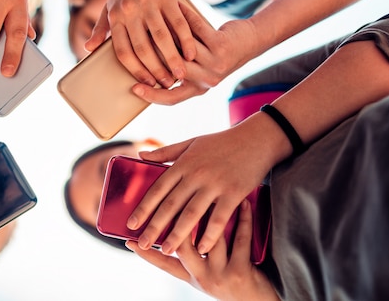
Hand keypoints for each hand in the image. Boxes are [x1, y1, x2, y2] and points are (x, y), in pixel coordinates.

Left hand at [86, 0, 196, 88]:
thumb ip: (101, 29)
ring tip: (181, 75)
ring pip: (162, 39)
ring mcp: (149, 3)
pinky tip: (191, 54)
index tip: (147, 84)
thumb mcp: (109, 6)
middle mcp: (130, 11)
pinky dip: (185, 40)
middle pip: (143, 49)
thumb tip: (87, 49)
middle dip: (156, 70)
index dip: (135, 70)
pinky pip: (178, 23)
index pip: (123, 51)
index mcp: (116, 17)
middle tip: (167, 84)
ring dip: (173, 60)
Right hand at [126, 200, 277, 300]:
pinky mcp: (242, 271)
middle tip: (169, 200)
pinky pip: (240, 239)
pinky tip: (243, 201)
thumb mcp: (205, 275)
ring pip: (211, 238)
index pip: (162, 263)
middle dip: (173, 224)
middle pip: (182, 247)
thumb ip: (189, 255)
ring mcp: (221, 275)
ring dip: (212, 212)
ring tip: (210, 189)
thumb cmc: (230, 281)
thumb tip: (175, 230)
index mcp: (191, 275)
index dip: (145, 251)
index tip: (129, 238)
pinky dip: (242, 218)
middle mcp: (202, 277)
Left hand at [127, 125, 271, 255]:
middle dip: (154, 225)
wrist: (257, 138)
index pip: (158, 188)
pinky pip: (219, 218)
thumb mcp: (191, 142)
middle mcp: (196, 174)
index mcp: (184, 163)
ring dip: (177, 234)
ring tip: (166, 250)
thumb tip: (140, 155)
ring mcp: (215, 184)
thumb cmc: (222, 141)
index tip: (131, 223)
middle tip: (141, 242)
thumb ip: (166, 152)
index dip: (144, 207)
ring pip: (192, 214)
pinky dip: (210, 235)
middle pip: (171, 204)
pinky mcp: (234, 193)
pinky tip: (202, 249)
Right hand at [131, 4, 259, 104]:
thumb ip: (177, 71)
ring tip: (148, 21)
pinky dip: (183, 17)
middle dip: (153, 55)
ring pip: (181, 49)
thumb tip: (144, 67)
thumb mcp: (198, 69)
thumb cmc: (215, 54)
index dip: (152, 95)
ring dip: (165, 32)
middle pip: (173, 70)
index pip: (171, 98)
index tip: (133, 88)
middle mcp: (207, 80)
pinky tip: (173, 6)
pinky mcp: (221, 45)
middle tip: (135, 40)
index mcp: (198, 88)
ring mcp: (215, 63)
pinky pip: (196, 30)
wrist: (249, 43)